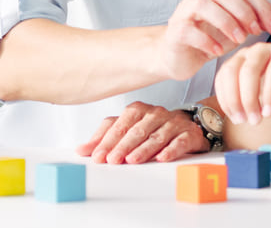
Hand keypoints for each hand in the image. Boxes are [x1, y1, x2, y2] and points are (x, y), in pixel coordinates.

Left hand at [76, 103, 206, 163]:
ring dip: (144, 149)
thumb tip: (81, 150)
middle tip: (112, 160)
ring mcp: (173, 123)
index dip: (108, 141)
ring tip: (132, 160)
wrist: (188, 126)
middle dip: (123, 146)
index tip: (98, 156)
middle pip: (137, 130)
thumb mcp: (127, 131)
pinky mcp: (188, 134)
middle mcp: (155, 114)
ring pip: (157, 136)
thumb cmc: (152, 129)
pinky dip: (170, 150)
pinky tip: (162, 158)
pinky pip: (179, 141)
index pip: (120, 124)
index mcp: (138, 110)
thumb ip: (105, 139)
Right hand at [157, 0, 270, 80]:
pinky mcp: (176, 28)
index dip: (265, 8)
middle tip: (257, 32)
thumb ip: (263, 24)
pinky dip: (207, 39)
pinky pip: (189, 28)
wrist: (180, 55)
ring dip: (226, 21)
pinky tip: (219, 51)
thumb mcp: (241, 31)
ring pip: (205, 4)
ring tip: (240, 40)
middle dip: (245, 12)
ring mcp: (186, 9)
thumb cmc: (211, 39)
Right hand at [215, 42, 270, 125]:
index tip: (268, 115)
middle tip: (255, 121)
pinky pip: (221, 78)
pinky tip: (233, 114)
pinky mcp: (230, 63)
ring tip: (241, 120)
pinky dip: (224, 98)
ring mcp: (243, 54)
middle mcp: (261, 49)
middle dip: (249, 99)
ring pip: (231, 72)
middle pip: (250, 70)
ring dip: (233, 99)